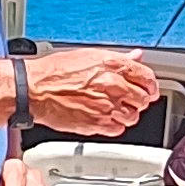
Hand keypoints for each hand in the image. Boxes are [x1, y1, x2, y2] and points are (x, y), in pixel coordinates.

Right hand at [25, 46, 162, 135]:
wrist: (34, 90)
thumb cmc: (55, 72)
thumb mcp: (89, 55)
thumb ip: (117, 58)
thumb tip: (135, 56)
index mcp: (113, 66)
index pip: (147, 77)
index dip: (150, 84)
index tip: (148, 87)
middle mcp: (114, 86)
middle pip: (144, 99)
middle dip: (139, 99)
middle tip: (131, 98)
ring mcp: (107, 107)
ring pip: (133, 116)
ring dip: (128, 113)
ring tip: (116, 108)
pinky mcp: (98, 124)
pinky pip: (118, 129)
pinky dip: (115, 125)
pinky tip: (106, 117)